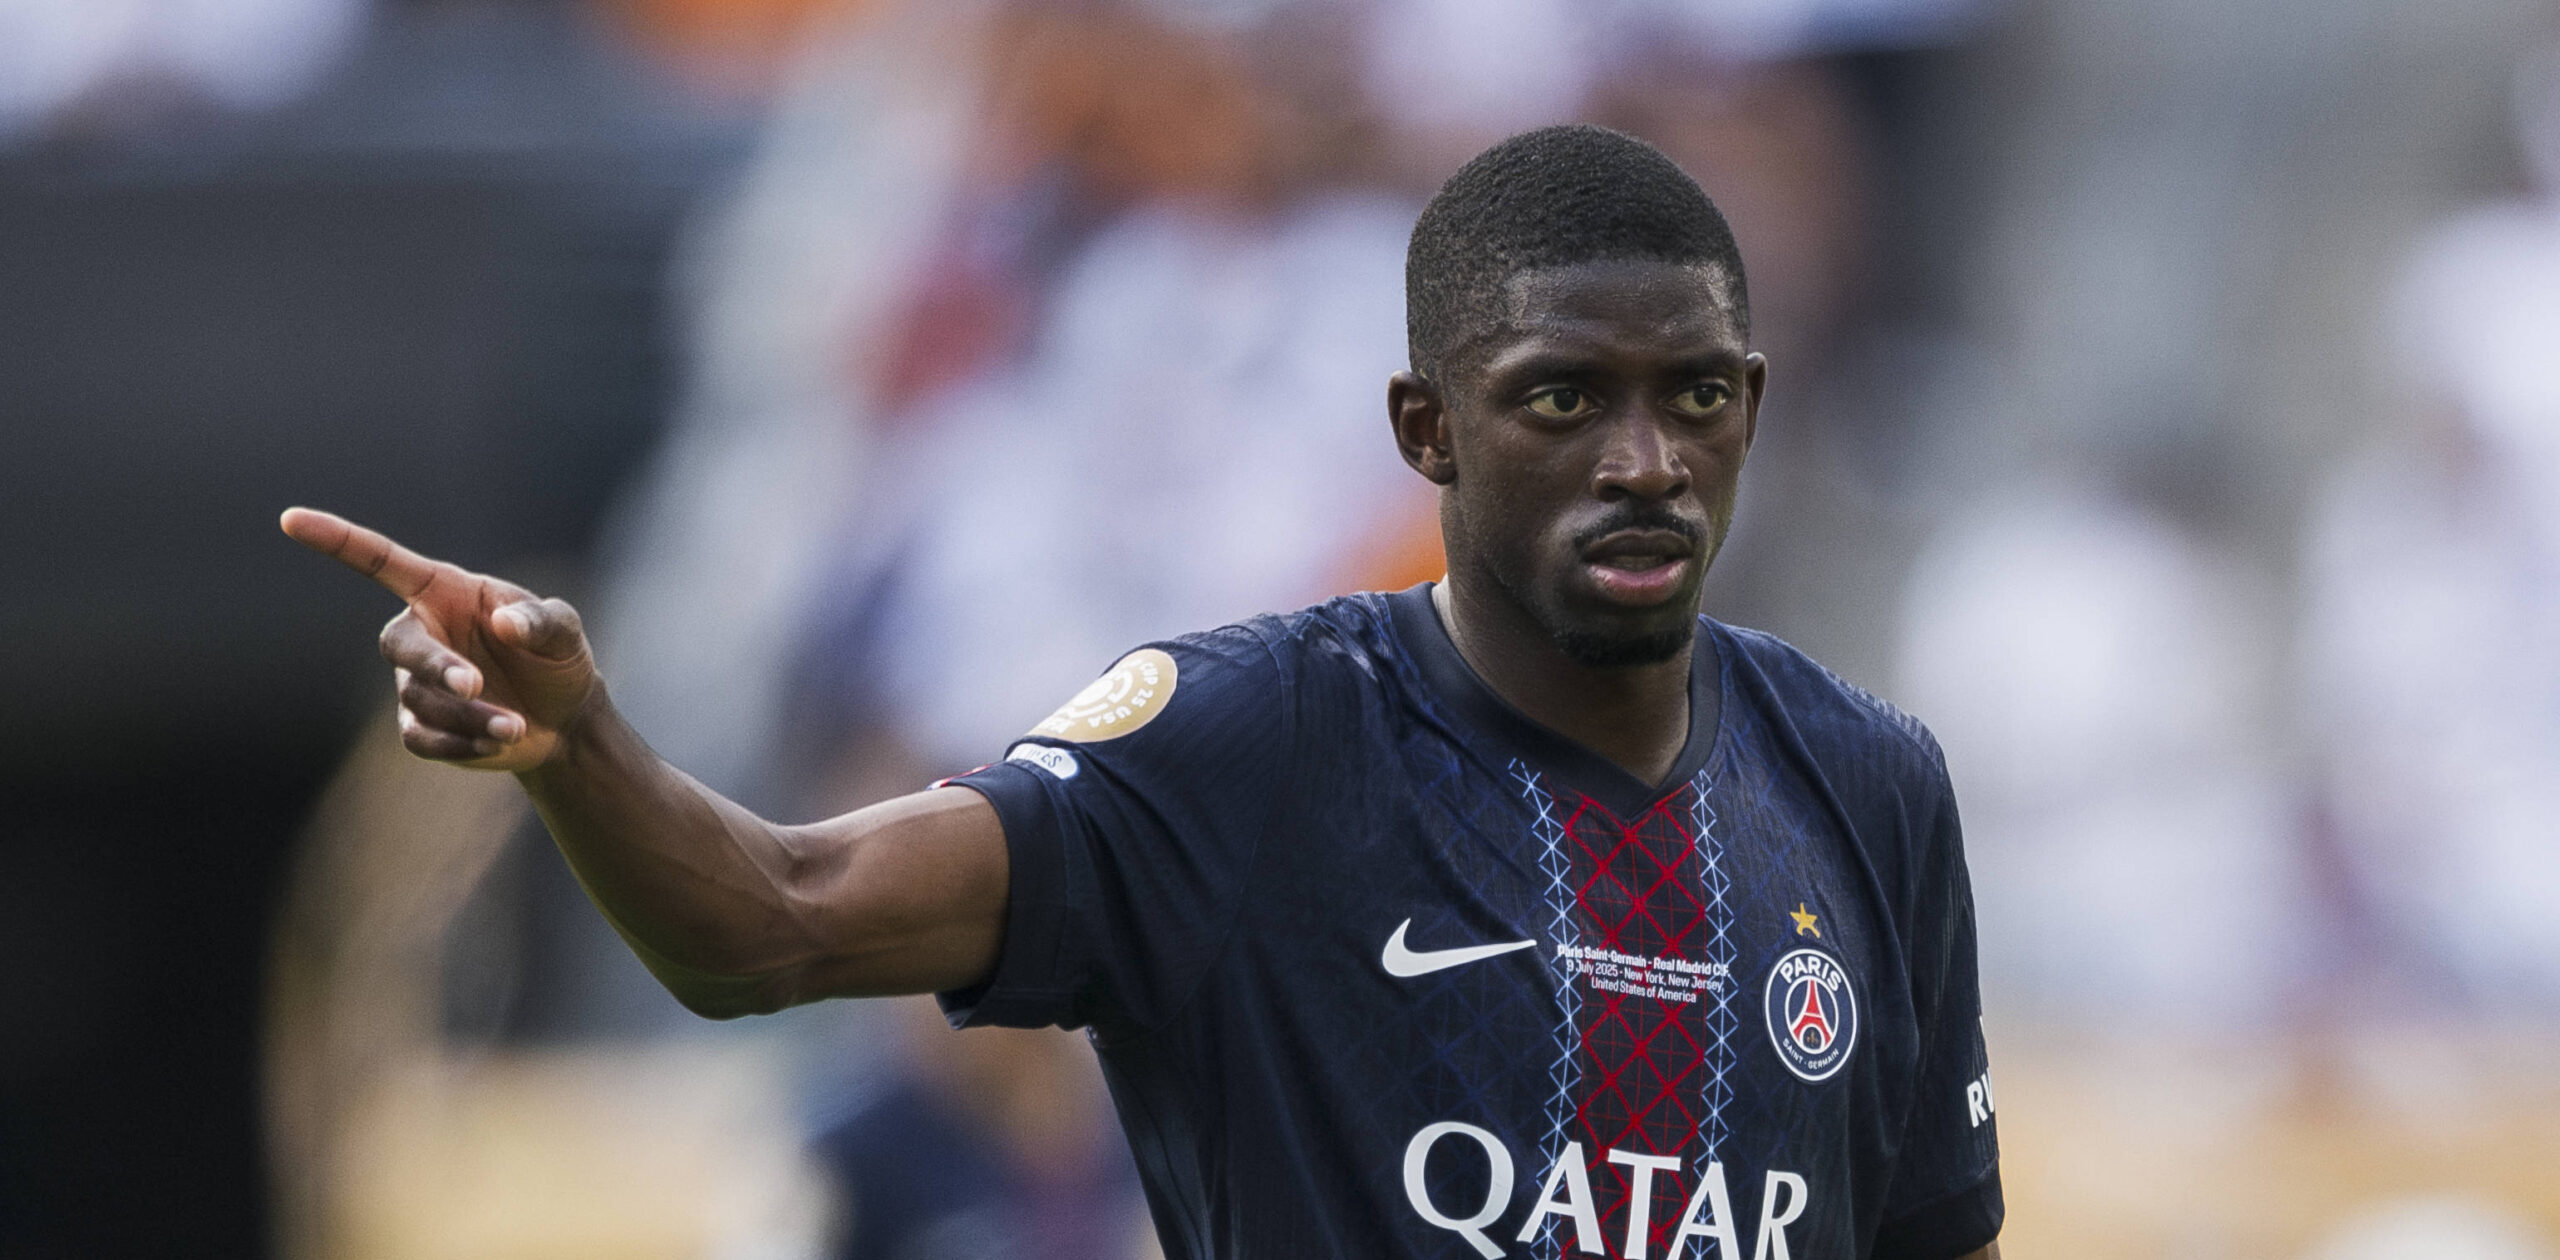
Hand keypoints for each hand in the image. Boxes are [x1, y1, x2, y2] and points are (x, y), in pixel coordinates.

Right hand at [281, 507, 598, 771]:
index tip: (290, 519)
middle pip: (399, 645)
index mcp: (444, 592)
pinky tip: (498, 742)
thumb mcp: (564, 631)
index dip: (336, 540)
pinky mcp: (420, 726)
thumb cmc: (556, 658)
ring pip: (422, 700)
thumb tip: (503, 624)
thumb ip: (542, 621)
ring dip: (471, 716)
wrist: (564, 719)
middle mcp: (421, 632)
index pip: (381, 561)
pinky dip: (463, 744)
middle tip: (475, 684)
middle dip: (436, 666)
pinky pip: (423, 738)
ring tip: (515, 726)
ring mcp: (414, 682)